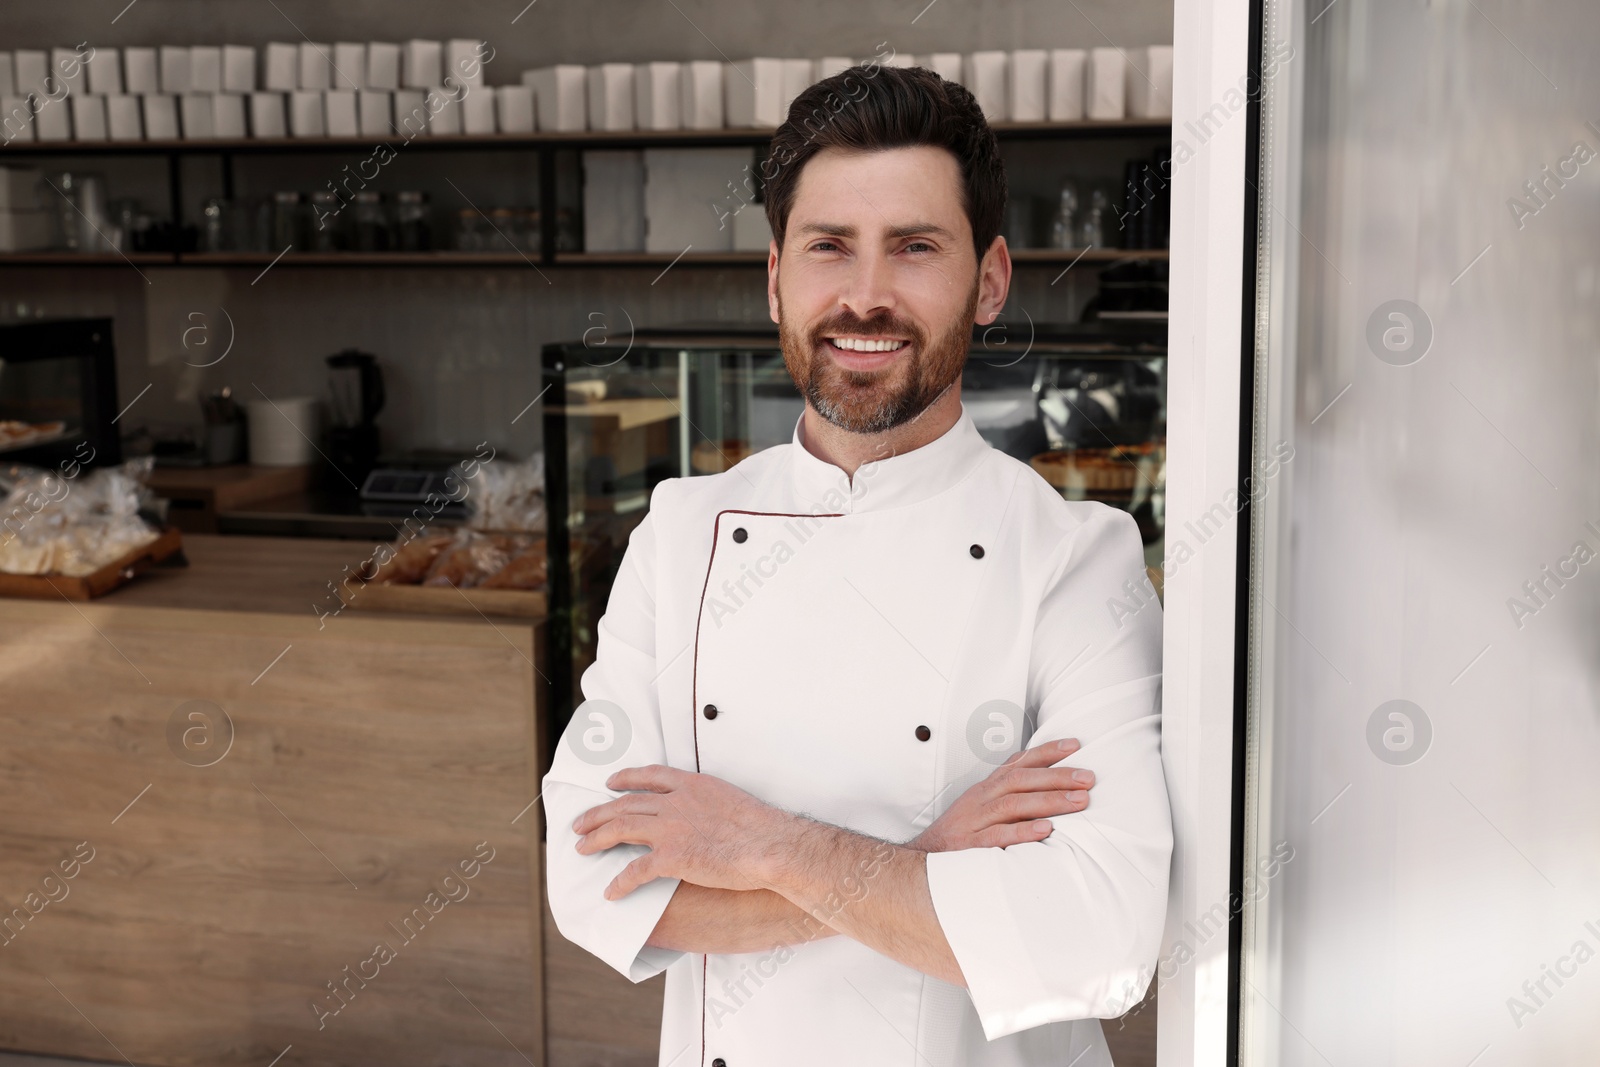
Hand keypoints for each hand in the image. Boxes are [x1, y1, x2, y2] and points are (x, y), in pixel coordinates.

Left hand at [573, 765, 792, 900]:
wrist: (768, 844)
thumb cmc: (760, 827)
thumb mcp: (731, 800)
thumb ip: (710, 802)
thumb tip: (706, 814)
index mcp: (691, 785)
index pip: (649, 776)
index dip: (625, 778)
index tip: (610, 782)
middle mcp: (675, 802)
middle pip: (625, 803)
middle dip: (598, 813)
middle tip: (579, 823)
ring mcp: (670, 829)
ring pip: (620, 829)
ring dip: (596, 839)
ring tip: (581, 848)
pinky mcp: (672, 858)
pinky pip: (636, 870)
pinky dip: (620, 882)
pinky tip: (611, 891)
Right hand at [909, 737, 1093, 851]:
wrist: (923, 858)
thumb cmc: (963, 833)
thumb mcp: (984, 807)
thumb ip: (1013, 796)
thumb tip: (1054, 789)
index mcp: (987, 787)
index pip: (1018, 762)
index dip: (1046, 751)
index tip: (1075, 745)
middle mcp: (981, 798)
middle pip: (1020, 779)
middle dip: (1057, 776)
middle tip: (1088, 778)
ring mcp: (975, 821)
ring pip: (1013, 804)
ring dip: (1048, 800)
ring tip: (1079, 801)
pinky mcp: (971, 846)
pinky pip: (998, 836)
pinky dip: (1023, 832)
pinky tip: (1046, 830)